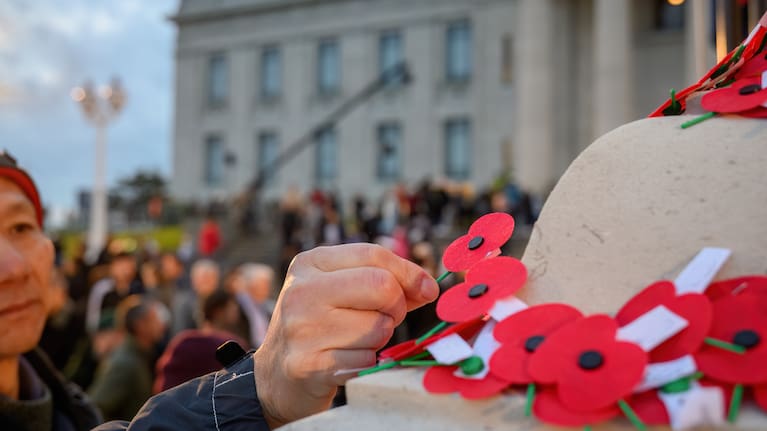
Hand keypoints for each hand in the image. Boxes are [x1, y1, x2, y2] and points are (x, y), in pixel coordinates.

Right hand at [253, 244, 438, 427]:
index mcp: (310, 263)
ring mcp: (302, 329)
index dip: (409, 272)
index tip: (426, 290)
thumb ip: (384, 280)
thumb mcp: (340, 289)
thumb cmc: (319, 325)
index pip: (374, 255)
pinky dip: (368, 362)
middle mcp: (301, 291)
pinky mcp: (309, 365)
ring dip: (380, 338)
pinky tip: (346, 360)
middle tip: (384, 318)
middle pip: (382, 286)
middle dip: (396, 307)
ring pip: (379, 327)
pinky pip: (368, 359)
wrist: (275, 376)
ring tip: (355, 340)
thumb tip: (428, 286)